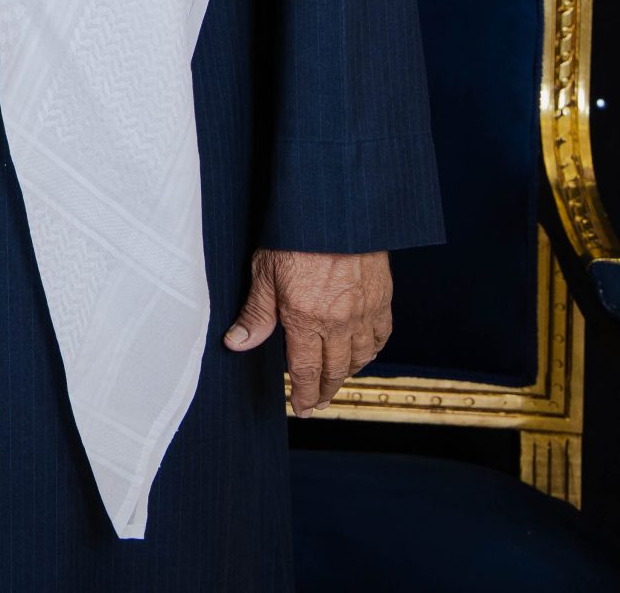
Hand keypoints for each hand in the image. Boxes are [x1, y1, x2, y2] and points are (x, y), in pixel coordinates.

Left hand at [223, 248, 393, 414]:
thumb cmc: (295, 235)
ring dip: (349, 373)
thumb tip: (237, 344)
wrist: (336, 211)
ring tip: (338, 380)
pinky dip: (373, 349)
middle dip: (325, 391)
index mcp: (305, 319)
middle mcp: (338, 322)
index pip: (304, 370)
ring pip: (360, 356)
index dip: (303, 394)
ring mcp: (364, 311)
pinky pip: (381, 334)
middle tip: (318, 405)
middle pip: (335, 370)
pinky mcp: (382, 297)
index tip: (302, 409)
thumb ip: (255, 313)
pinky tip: (366, 352)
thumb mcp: (264, 272)